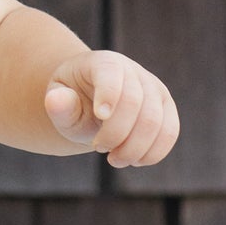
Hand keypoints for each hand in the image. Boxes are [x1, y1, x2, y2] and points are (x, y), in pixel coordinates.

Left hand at [43, 50, 178, 168]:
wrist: (91, 102)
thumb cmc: (72, 101)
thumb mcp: (58, 101)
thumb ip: (58, 104)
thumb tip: (55, 101)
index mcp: (104, 63)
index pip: (111, 74)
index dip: (108, 96)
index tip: (100, 118)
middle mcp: (133, 71)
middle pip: (134, 103)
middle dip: (116, 133)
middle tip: (98, 149)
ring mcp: (154, 88)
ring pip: (155, 121)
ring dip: (134, 148)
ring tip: (114, 160)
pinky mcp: (166, 107)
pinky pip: (170, 132)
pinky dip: (154, 152)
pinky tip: (135, 161)